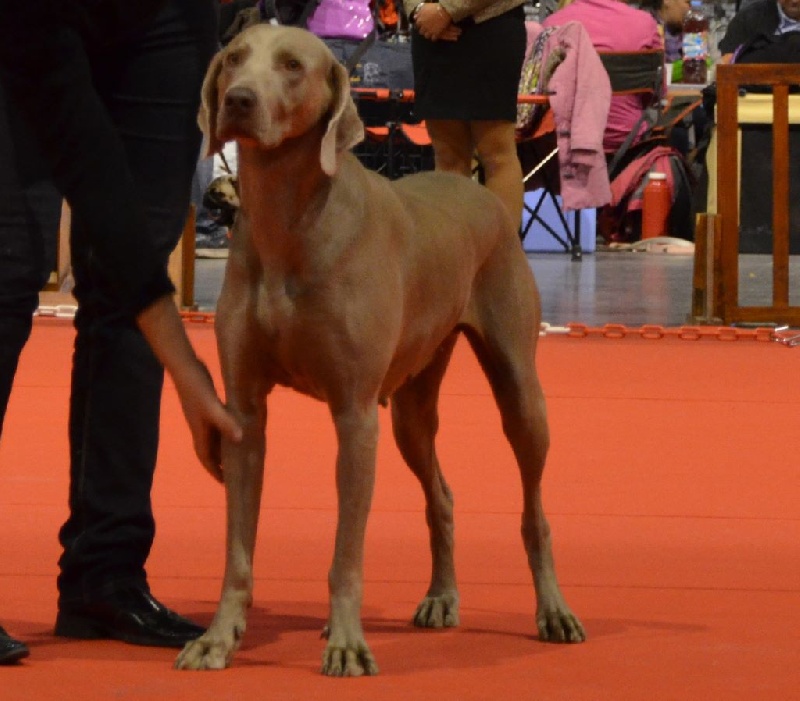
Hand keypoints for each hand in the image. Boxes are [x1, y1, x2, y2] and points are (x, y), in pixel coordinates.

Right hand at [136, 295, 241, 479]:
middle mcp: (200, 427)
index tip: (226, 483)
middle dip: (221, 463)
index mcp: (200, 432)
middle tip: (237, 471)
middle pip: (210, 451)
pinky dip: (225, 429)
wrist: (183, 366)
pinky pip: (217, 424)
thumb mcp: (212, 406)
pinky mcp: (206, 405)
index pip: (207, 458)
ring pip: (214, 438)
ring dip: (224, 446)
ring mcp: (202, 416)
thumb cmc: (196, 388)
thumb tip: (239, 440)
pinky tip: (236, 425)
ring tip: (240, 452)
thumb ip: (225, 422)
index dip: (215, 471)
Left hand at [415, 3, 460, 41]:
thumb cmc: (434, 8)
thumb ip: (419, 13)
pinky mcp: (435, 34)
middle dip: (424, 30)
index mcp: (420, 21)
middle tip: (427, 28)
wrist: (444, 11)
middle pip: (421, 32)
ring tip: (431, 33)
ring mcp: (429, 31)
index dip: (420, 24)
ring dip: (428, 34)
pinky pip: (433, 39)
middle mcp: (423, 27)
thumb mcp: (424, 8)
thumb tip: (415, 17)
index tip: (422, 24)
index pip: (417, 25)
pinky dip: (434, 38)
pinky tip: (436, 36)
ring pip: (427, 36)